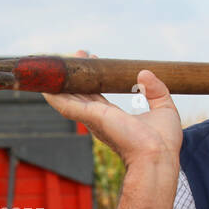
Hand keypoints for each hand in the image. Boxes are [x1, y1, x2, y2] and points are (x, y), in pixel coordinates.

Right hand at [41, 50, 181, 168]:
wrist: (158, 155)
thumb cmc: (162, 142)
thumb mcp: (164, 108)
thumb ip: (156, 90)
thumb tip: (144, 73)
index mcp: (114, 119)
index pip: (98, 95)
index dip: (94, 78)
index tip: (95, 60)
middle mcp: (100, 120)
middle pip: (82, 93)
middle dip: (78, 74)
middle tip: (78, 53)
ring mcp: (94, 119)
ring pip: (71, 97)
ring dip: (65, 81)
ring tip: (60, 63)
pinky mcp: (92, 118)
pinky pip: (67, 106)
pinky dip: (55, 97)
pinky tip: (45, 88)